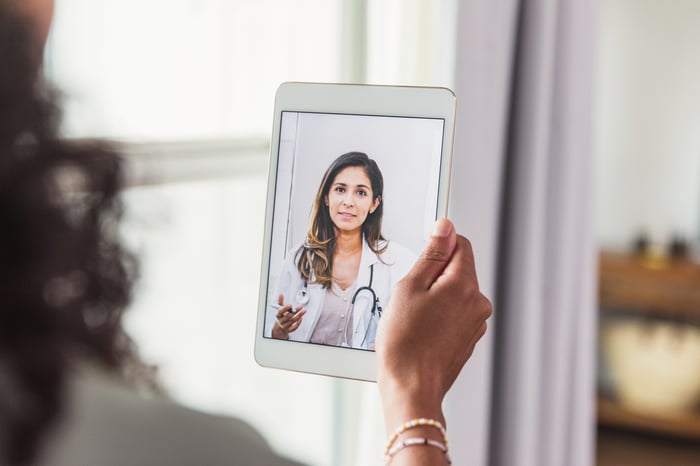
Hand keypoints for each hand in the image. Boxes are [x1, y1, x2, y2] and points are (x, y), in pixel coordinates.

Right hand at [271, 294, 305, 339]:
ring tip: (304, 311)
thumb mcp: (280, 309)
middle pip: (287, 316)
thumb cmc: (282, 316)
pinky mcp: (289, 330)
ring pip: (292, 321)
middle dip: (294, 311)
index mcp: (278, 315)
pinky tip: (301, 318)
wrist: (280, 326)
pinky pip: (294, 327)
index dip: (285, 308)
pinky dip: (298, 323)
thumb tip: (281, 294)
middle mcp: (281, 320)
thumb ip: (281, 301)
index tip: (290, 305)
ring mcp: (285, 325)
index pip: (280, 312)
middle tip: (300, 306)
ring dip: (299, 316)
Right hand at [376, 218, 491, 431]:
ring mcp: (475, 323)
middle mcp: (477, 302)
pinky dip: (439, 315)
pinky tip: (421, 330)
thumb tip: (445, 227)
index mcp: (465, 284)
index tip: (420, 259)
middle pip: (458, 269)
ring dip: (435, 296)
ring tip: (413, 317)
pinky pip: (454, 313)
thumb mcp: (410, 287)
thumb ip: (431, 254)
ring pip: (454, 292)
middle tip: (410, 295)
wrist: (411, 388)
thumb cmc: (405, 343)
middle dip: (433, 275)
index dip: (437, 245)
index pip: (460, 243)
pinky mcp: (469, 338)